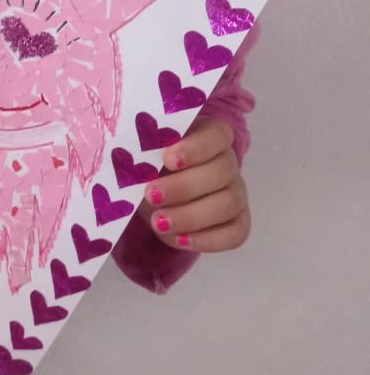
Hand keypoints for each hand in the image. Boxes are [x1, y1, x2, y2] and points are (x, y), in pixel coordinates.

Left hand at [139, 117, 249, 252]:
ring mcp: (236, 193)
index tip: (167, 159)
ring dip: (191, 216)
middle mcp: (228, 162)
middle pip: (222, 171)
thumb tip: (135, 164)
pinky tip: (179, 239)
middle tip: (151, 195)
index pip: (217, 134)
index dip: (196, 147)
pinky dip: (207, 239)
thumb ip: (145, 154)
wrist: (155, 194)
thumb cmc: (150, 165)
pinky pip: (235, 234)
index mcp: (210, 135)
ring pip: (228, 204)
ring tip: (158, 222)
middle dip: (184, 186)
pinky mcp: (238, 222)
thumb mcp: (144, 156)